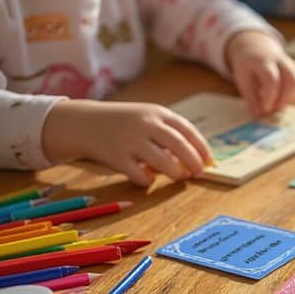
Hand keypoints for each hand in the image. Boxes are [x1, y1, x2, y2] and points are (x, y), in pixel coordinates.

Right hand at [41, 99, 211, 186]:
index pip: (188, 130)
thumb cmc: (125, 123)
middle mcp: (145, 124)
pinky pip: (140, 175)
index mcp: (157, 113)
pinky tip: (149, 179)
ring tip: (179, 177)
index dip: (202, 147)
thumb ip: (170, 132)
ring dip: (176, 173)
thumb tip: (198, 157)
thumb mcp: (148, 118)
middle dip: (194, 162)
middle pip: (179, 146)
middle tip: (199, 173)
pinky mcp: (116, 157)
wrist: (84, 122)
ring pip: (163, 162)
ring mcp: (130, 141)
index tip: (210, 160)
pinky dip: (149, 180)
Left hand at [225, 30, 294, 115]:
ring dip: (292, 98)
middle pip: (292, 79)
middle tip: (274, 109)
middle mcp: (281, 61)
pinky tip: (286, 99)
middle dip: (285, 99)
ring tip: (278, 104)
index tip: (265, 109)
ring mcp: (292, 65)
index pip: (272, 79)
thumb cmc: (248, 66)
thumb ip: (251, 98)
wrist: (257, 48)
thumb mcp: (243, 80)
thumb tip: (258, 115)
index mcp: (263, 62)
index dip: (270, 96)